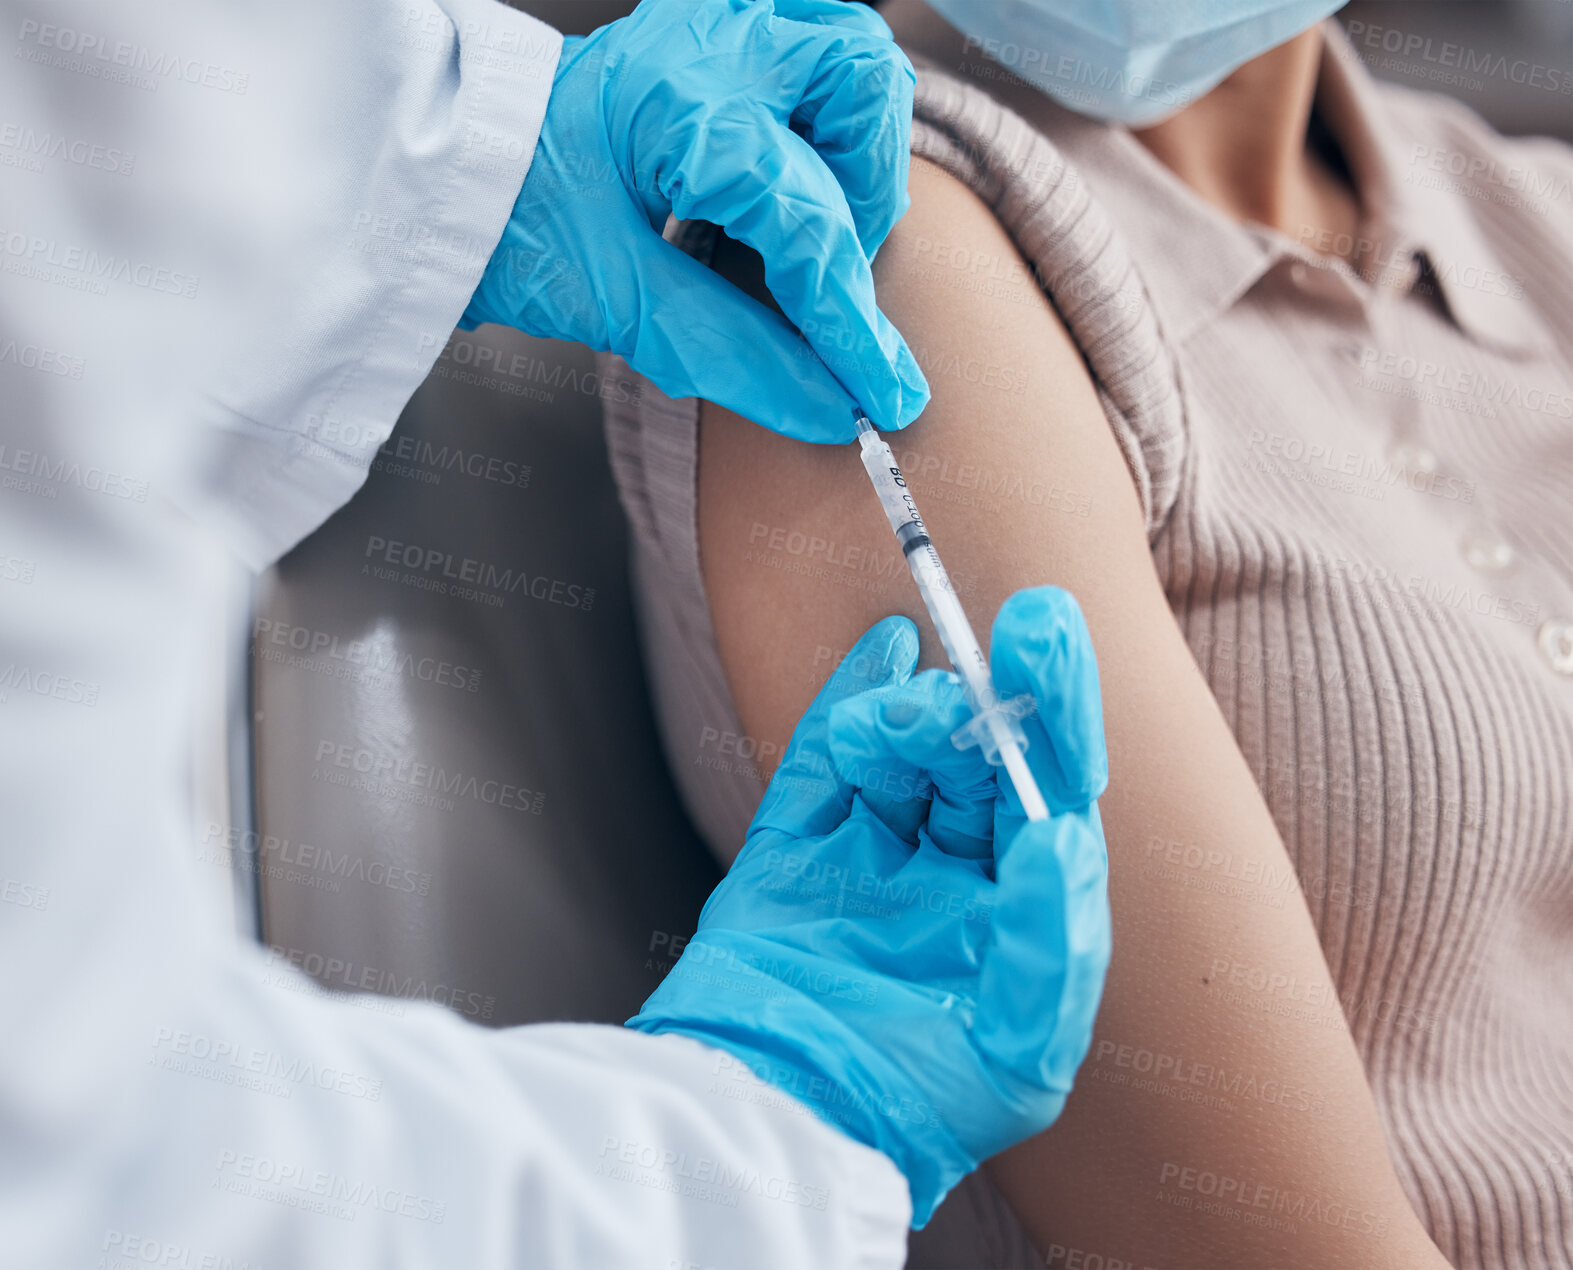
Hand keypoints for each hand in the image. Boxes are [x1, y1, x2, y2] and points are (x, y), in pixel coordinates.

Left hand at [461, 0, 929, 440]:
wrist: (442, 165)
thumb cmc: (506, 218)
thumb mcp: (613, 298)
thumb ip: (731, 352)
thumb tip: (832, 408)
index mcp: (680, 104)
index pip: (806, 225)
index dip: (852, 327)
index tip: (886, 398)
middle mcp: (712, 42)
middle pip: (864, 88)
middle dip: (868, 194)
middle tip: (827, 269)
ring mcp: (713, 25)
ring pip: (850, 54)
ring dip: (857, 144)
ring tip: (812, 218)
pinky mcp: (711, 36)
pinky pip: (811, 44)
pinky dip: (826, 111)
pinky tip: (797, 169)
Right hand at [627, 588, 1110, 1224]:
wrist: (772, 1128)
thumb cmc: (909, 1109)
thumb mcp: (1019, 1055)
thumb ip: (1052, 944)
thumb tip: (1064, 835)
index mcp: (1013, 917)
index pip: (1050, 794)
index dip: (1057, 710)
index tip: (1048, 630)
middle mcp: (947, 882)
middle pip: (978, 765)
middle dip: (982, 711)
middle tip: (976, 678)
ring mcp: (868, 863)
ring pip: (904, 758)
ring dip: (911, 720)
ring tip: (904, 725)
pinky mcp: (794, 854)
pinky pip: (823, 763)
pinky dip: (848, 702)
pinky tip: (883, 652)